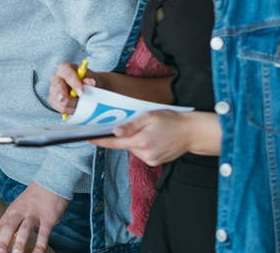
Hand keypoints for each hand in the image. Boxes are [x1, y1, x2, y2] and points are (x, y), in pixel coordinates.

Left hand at [0, 182, 69, 252]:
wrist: (51, 181)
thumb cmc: (35, 198)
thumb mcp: (20, 207)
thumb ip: (14, 224)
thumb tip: (6, 241)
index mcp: (12, 210)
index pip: (0, 226)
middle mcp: (21, 212)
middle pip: (9, 227)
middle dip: (3, 242)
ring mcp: (34, 214)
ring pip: (25, 229)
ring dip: (19, 242)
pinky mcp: (48, 217)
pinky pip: (44, 231)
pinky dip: (41, 243)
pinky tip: (38, 252)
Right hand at [49, 62, 98, 115]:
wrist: (86, 87)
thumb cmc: (87, 81)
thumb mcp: (90, 78)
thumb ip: (89, 80)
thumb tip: (90, 82)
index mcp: (64, 68)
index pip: (67, 74)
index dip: (74, 83)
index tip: (81, 92)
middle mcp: (56, 77)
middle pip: (57, 85)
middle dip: (63, 94)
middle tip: (70, 102)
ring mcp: (53, 89)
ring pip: (58, 99)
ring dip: (71, 105)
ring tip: (81, 105)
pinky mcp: (53, 99)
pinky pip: (58, 107)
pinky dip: (69, 110)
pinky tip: (76, 108)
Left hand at [89, 110, 221, 165]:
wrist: (193, 133)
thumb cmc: (171, 120)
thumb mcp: (149, 116)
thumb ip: (130, 125)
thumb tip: (114, 132)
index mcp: (142, 141)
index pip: (114, 142)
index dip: (99, 140)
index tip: (86, 137)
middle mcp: (145, 154)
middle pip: (122, 144)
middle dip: (120, 135)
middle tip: (125, 124)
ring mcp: (150, 160)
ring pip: (131, 148)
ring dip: (132, 140)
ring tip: (146, 129)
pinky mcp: (154, 162)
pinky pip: (140, 152)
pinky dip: (140, 144)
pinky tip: (151, 137)